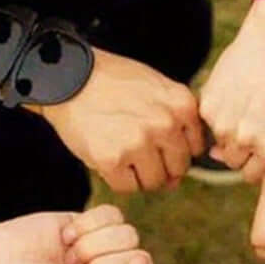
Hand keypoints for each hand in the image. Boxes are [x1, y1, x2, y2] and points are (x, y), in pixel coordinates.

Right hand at [42, 49, 202, 192]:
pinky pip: (127, 188)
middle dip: (160, 166)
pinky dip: (116, 179)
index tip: (156, 137)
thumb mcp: (158, 90)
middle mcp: (165, 124)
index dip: (175, 149)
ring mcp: (139, 142)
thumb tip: (177, 181)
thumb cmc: (115, 84)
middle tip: (135, 146)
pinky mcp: (111, 158)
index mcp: (183, 105)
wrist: (69, 75)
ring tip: (122, 150)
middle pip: (178, 169)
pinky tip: (108, 156)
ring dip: (138, 174)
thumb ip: (178, 128)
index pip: (196, 149)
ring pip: (154, 182)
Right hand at [200, 1, 264, 182]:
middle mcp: (248, 141)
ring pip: (218, 141)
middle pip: (233, 161)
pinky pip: (206, 121)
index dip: (253, 161)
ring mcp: (225, 125)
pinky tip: (232, 91)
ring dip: (226, 128)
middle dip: (238, 147)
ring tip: (244, 102)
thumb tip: (214, 155)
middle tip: (250, 119)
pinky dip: (215, 110)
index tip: (256, 145)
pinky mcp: (208, 107)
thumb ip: (262, 150)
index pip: (251, 175)